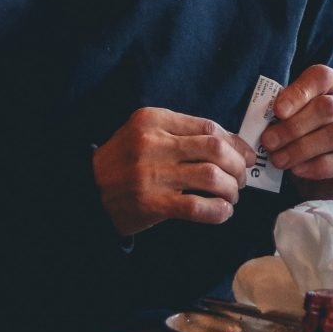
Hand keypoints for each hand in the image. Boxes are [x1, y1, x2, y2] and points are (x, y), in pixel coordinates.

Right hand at [93, 109, 251, 236]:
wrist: (86, 191)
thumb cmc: (123, 162)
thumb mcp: (146, 134)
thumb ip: (183, 134)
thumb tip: (234, 145)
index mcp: (153, 119)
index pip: (208, 127)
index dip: (235, 143)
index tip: (246, 156)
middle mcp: (153, 143)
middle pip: (215, 149)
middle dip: (238, 166)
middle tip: (241, 179)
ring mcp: (151, 174)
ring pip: (211, 177)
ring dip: (231, 189)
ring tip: (231, 196)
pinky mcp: (151, 203)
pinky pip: (197, 206)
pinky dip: (218, 210)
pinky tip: (222, 212)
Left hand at [262, 65, 332, 200]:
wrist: (331, 170)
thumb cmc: (310, 133)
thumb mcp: (299, 115)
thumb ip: (286, 111)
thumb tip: (263, 118)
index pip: (322, 77)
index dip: (298, 92)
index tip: (277, 110)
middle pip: (327, 108)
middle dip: (293, 126)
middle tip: (268, 141)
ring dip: (301, 148)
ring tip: (278, 159)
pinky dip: (316, 166)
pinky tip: (297, 170)